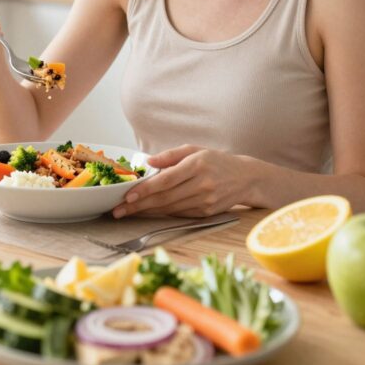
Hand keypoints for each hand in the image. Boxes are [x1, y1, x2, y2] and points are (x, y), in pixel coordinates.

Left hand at [112, 145, 248, 218]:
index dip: (146, 190)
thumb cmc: (216, 161)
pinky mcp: (206, 213)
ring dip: (147, 212)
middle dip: (139, 206)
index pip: (166, 180)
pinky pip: (179, 214)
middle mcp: (202, 184)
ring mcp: (205, 201)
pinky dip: (161, 214)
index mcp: (197, 165)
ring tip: (128, 213)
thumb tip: (148, 161)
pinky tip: (147, 213)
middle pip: (165, 198)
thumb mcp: (195, 150)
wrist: (246, 178)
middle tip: (118, 210)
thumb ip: (170, 155)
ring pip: (170, 209)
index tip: (128, 196)